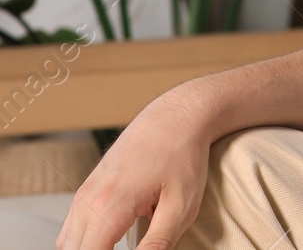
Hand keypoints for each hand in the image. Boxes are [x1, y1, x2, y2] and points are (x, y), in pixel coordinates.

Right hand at [58, 86, 212, 249]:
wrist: (175, 118)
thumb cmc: (182, 158)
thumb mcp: (181, 206)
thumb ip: (158, 244)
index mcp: (109, 207)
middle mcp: (87, 201)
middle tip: (135, 245)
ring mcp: (83, 195)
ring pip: (68, 244)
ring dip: (90, 248)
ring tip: (122, 244)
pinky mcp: (86, 191)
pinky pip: (72, 229)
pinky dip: (86, 241)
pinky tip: (113, 241)